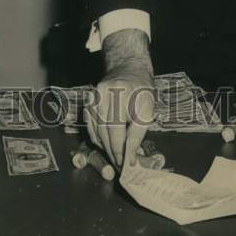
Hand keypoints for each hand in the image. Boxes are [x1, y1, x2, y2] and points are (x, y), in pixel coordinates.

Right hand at [85, 28, 154, 169]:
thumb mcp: (147, 111)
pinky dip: (97, 138)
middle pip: (104, 132)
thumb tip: (130, 158)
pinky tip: (106, 145)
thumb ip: (137, 135)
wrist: (128, 69)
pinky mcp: (88, 102)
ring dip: (104, 147)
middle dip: (112, 152)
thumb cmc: (142, 91)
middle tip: (121, 166)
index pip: (115, 130)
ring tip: (116, 157)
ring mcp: (92, 97)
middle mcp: (102, 94)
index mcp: (119, 94)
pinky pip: (90, 126)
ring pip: (95, 131)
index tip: (125, 166)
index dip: (120, 150)